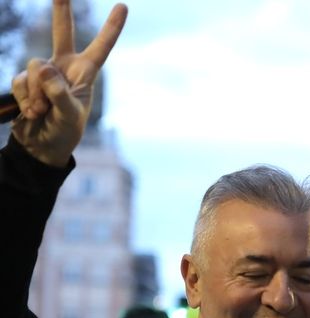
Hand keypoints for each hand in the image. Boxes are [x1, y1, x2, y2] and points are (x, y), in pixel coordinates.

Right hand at [11, 0, 127, 166]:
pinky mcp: (25, 80)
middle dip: (61, 11)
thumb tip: (45, 70)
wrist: (40, 146)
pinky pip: (20, 80)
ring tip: (43, 112)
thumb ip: (59, 94)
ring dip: (35, 92)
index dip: (111, 28)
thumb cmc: (64, 133)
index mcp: (86, 74)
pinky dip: (24, 97)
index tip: (124, 6)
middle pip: (61, 33)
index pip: (101, 47)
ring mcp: (43, 73)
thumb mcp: (68, 117)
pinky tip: (32, 112)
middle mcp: (65, 68)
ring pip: (34, 66)